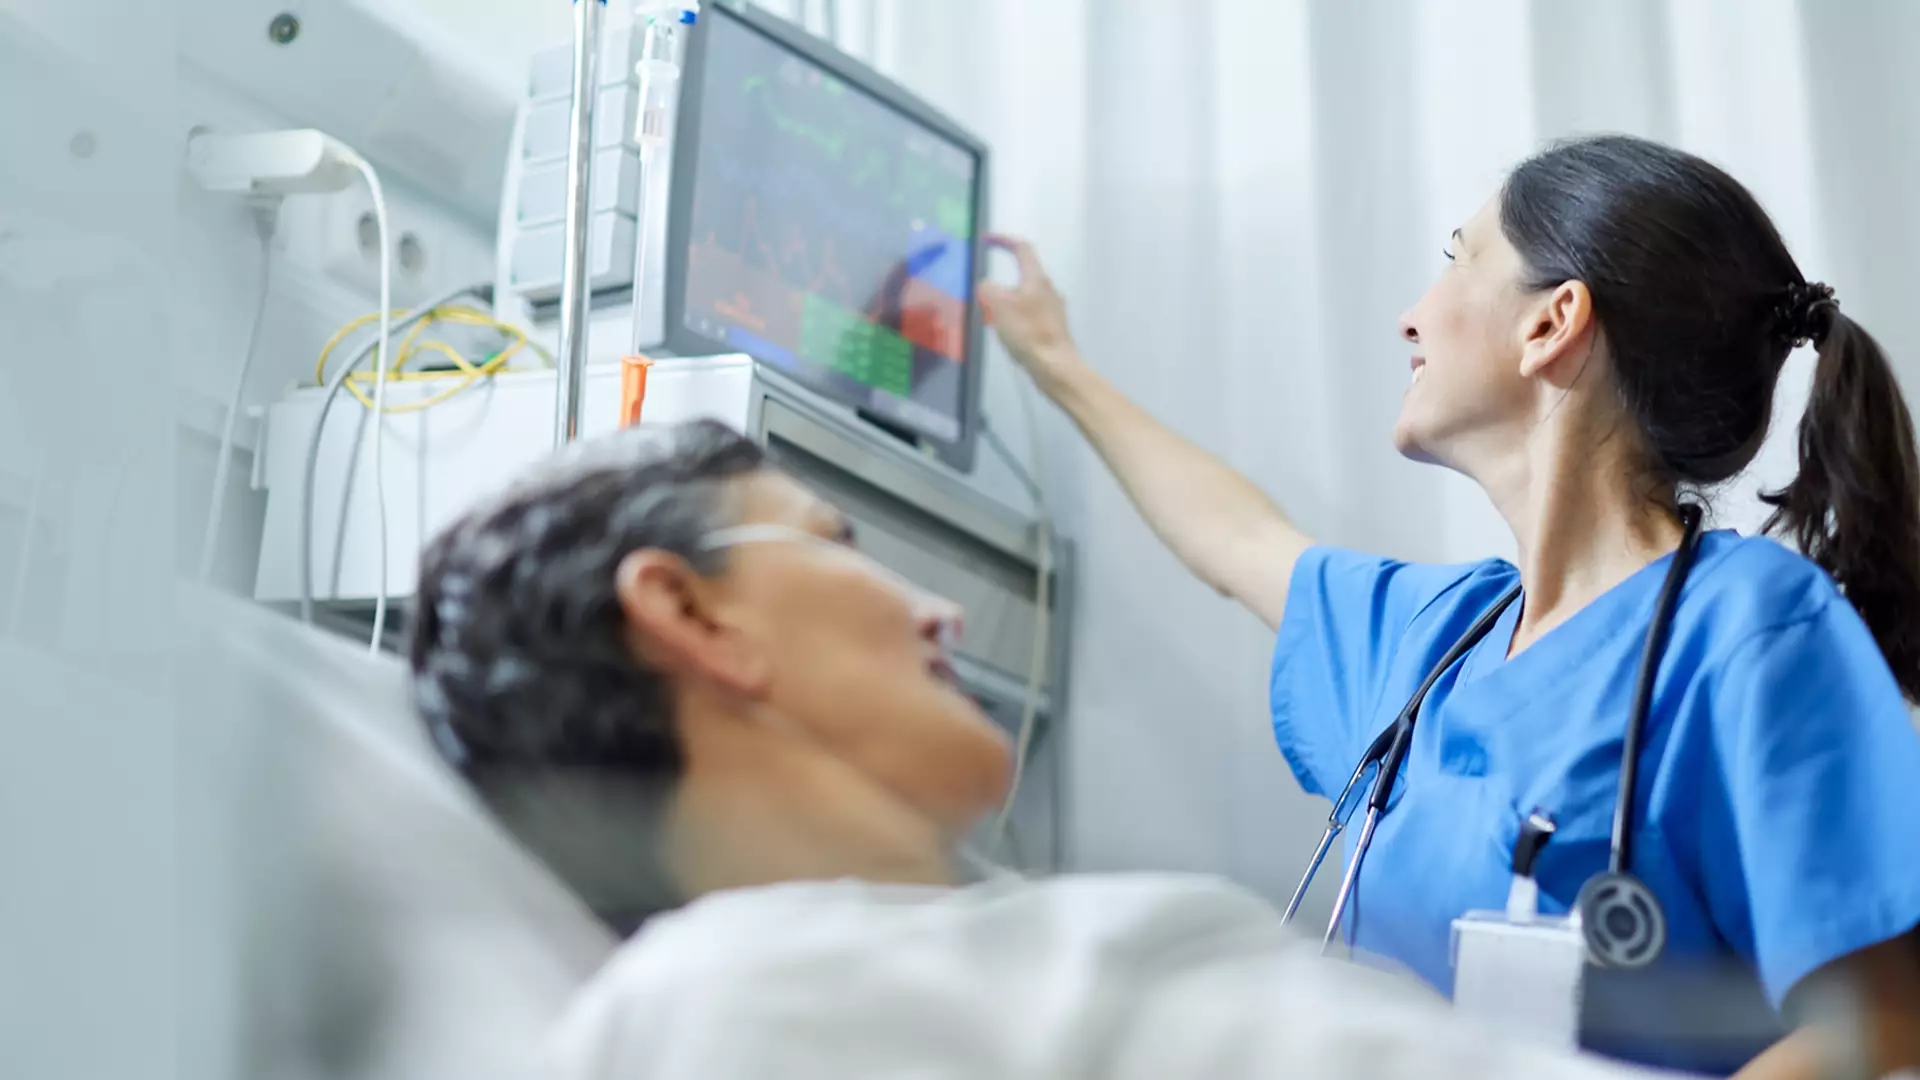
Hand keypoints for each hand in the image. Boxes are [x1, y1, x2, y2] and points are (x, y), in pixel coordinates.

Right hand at [979, 234, 1084, 395]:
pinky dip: (1015, 317)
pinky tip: (1007, 333)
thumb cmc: (1027, 332)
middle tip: (984, 295)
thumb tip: (986, 285)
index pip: (1022, 248)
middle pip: (1025, 274)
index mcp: (1037, 278)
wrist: (1055, 366)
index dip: (1004, 240)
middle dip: (1002, 281)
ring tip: (991, 317)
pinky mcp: (1053, 328)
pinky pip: (1030, 314)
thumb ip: (988, 288)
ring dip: (1007, 301)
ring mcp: (1054, 309)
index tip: (987, 240)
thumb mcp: (998, 304)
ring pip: (1026, 296)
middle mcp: (1049, 289)